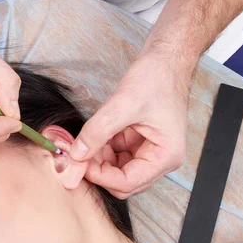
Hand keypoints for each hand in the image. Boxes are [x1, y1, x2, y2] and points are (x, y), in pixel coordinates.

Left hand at [69, 52, 189, 198]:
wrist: (166, 59)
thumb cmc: (156, 78)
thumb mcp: (123, 104)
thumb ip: (97, 131)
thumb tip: (76, 154)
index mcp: (165, 156)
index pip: (128, 182)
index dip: (100, 176)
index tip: (78, 163)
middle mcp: (161, 159)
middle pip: (123, 182)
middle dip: (98, 170)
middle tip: (76, 155)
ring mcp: (150, 152)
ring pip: (117, 171)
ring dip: (98, 161)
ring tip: (83, 142)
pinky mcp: (139, 143)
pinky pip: (116, 156)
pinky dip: (101, 150)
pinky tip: (92, 136)